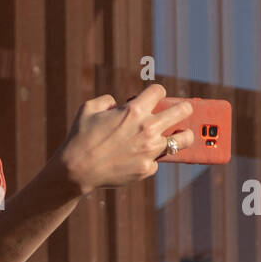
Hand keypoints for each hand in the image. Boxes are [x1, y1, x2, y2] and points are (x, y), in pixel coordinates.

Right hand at [57, 84, 194, 195]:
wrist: (76, 170)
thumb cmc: (80, 138)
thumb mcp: (88, 108)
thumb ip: (107, 100)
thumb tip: (118, 104)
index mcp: (134, 110)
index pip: (159, 91)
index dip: (157, 93)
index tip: (156, 97)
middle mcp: (147, 128)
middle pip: (182, 111)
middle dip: (184, 108)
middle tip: (183, 111)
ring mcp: (150, 150)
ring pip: (183, 139)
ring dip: (183, 136)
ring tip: (181, 136)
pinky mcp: (147, 169)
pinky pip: (157, 161)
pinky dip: (150, 159)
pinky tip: (141, 159)